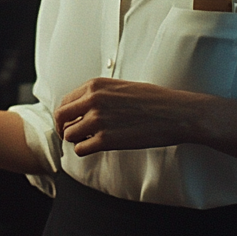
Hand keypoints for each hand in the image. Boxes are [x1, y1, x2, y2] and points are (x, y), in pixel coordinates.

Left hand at [53, 78, 209, 156]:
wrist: (175, 113)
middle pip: (61, 117)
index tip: (70, 121)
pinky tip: (97, 147)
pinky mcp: (105, 140)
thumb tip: (85, 107)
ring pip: (69, 135)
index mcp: (96, 85)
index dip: (66, 114)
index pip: (66, 101)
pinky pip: (80, 149)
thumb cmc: (154, 100)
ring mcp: (98, 120)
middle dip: (64, 128)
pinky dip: (85, 150)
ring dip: (77, 140)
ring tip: (90, 141)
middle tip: (71, 135)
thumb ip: (100, 94)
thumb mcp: (122, 87)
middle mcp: (93, 100)